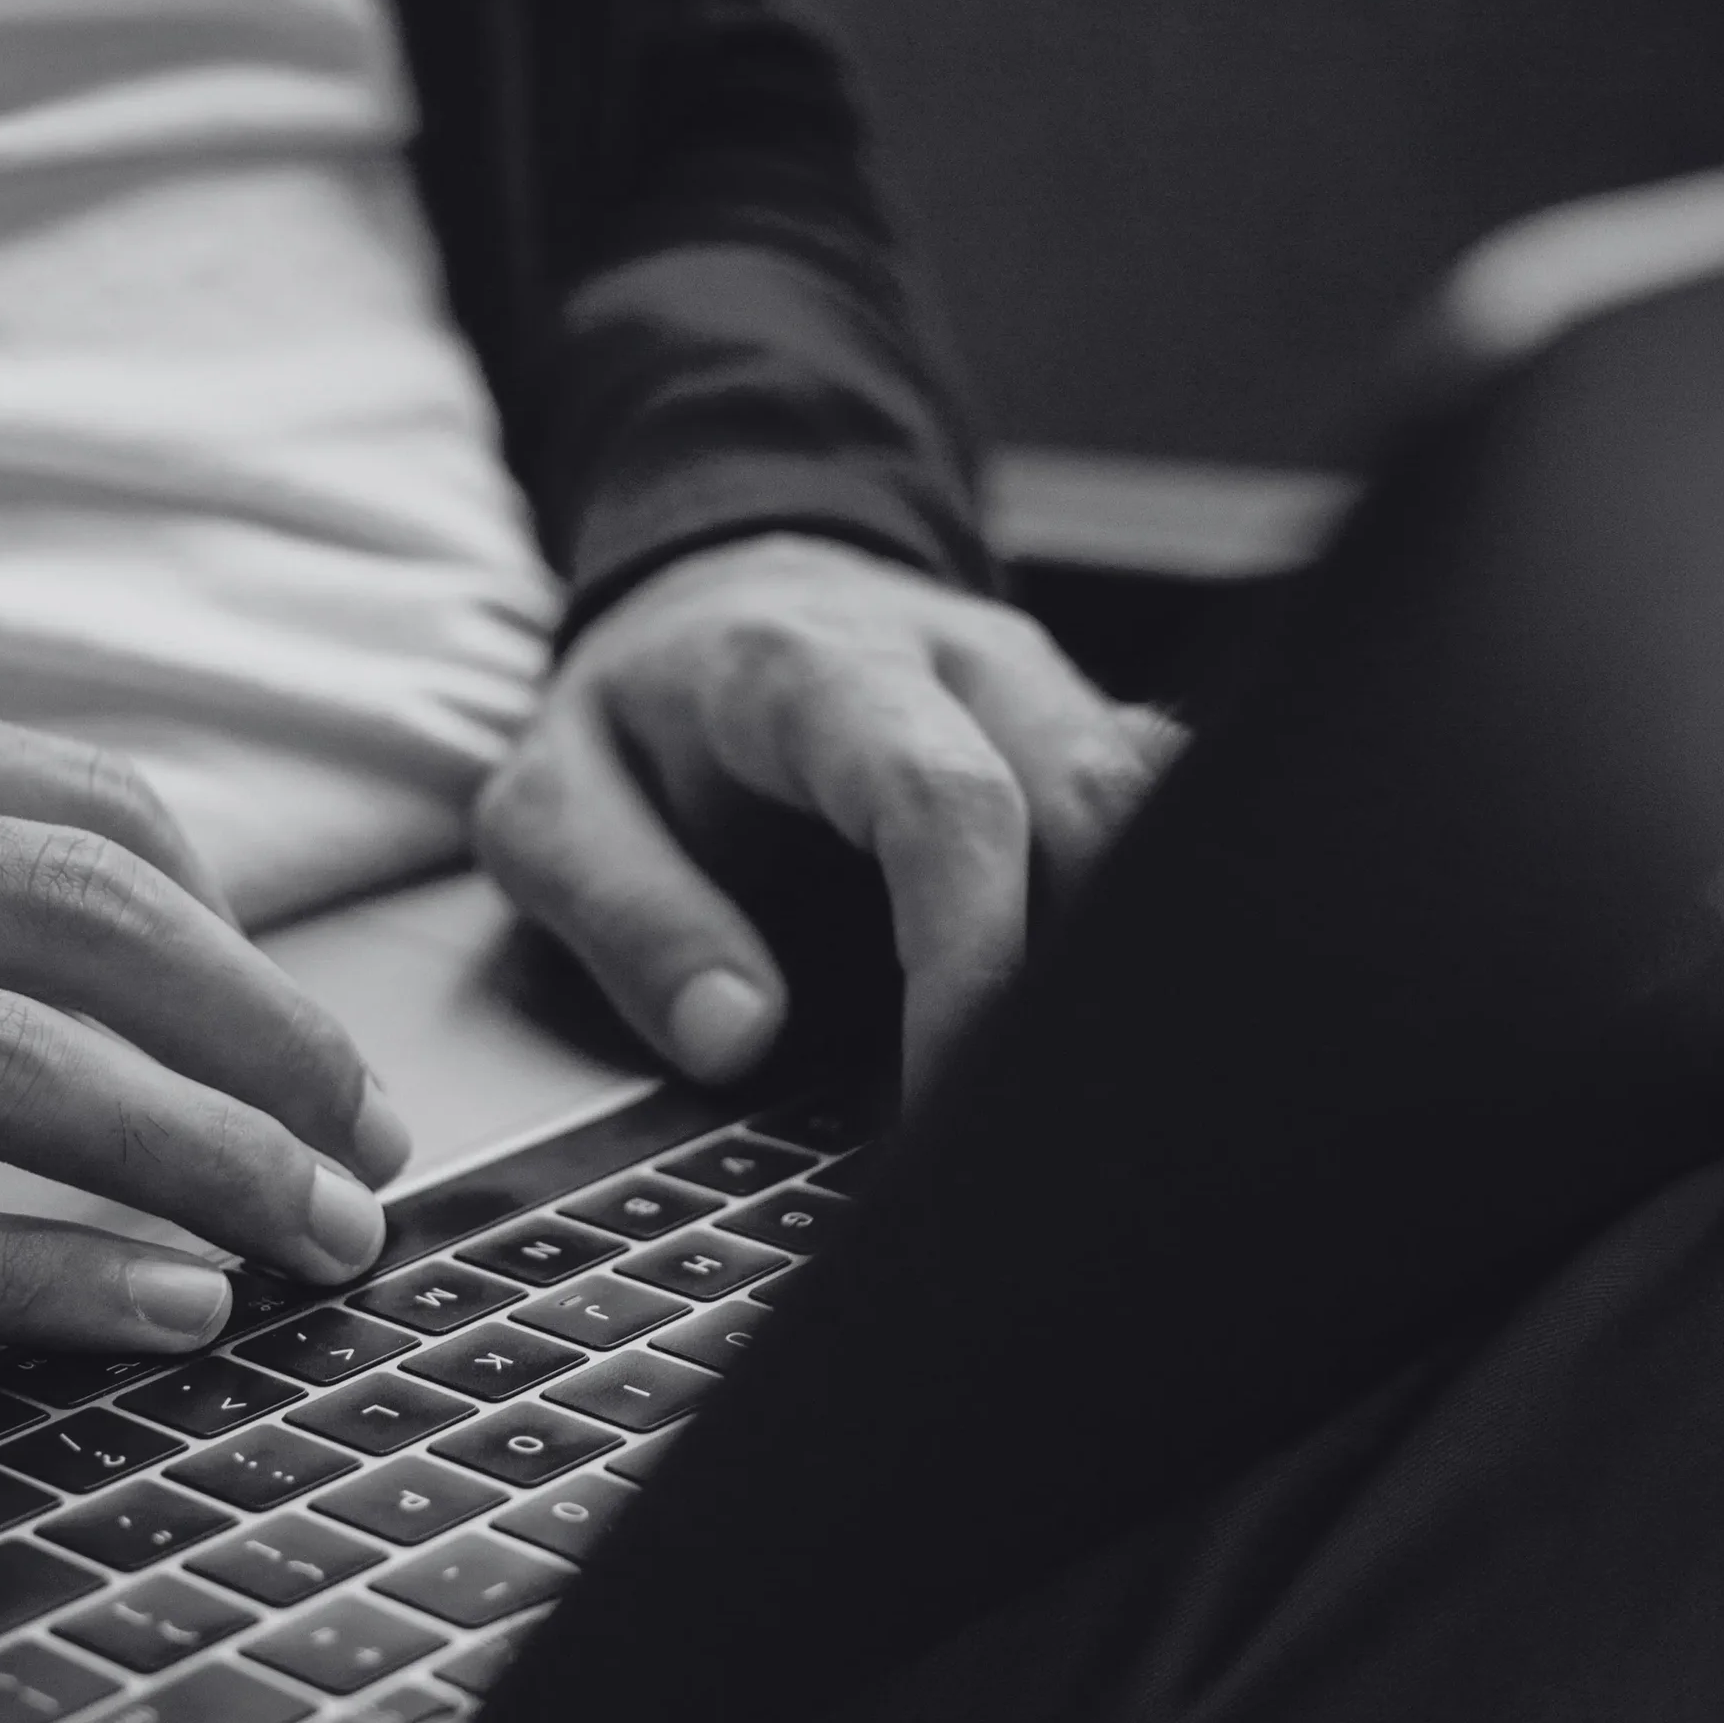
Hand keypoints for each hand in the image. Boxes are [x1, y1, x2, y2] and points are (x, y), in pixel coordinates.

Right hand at [0, 664, 409, 1344]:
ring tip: (310, 1237)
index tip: (305, 1036)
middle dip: (260, 1044)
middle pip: (68, 919)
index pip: (71, 805)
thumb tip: (117, 925)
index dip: (233, 936)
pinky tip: (148, 1308)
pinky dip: (28, 1275)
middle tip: (362, 1146)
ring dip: (192, 1157)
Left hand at [474, 535, 1179, 1092]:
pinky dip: (1158, 925)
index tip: (946, 1094)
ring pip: (1164, 812)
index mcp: (816, 670)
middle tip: (1029, 1130)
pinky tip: (1123, 1032)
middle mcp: (962, 661)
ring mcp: (1047, 691)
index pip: (947, 805)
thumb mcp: (551, 804)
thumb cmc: (643, 717)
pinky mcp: (1092, 735)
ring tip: (1080, 1098)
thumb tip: (737, 1035)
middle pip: (1096, 807)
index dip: (969, 958)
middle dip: (1080, 980)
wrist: (722, 593)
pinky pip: (1173, 819)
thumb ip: (626, 913)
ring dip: (1136, 958)